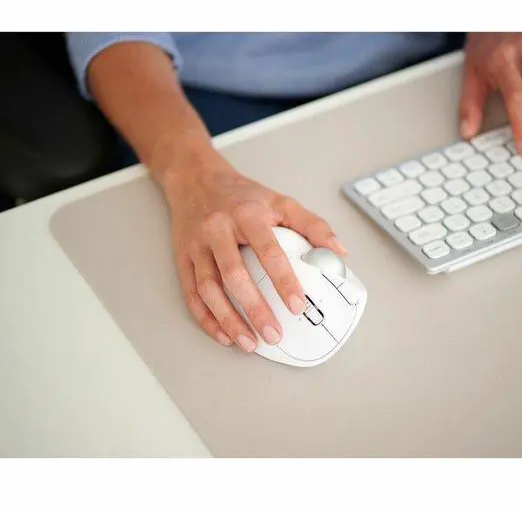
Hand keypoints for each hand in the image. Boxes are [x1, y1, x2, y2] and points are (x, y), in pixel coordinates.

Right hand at [163, 148, 346, 352]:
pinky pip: (191, 293)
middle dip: (254, 309)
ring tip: (249, 342)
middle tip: (274, 334)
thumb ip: (312, 225)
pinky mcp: (183, 258)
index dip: (283, 280)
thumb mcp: (280, 201)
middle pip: (234, 275)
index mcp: (247, 214)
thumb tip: (338, 252)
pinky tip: (223, 334)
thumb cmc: (242, 195)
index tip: (297, 305)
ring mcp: (197, 246)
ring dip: (228, 320)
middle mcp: (218, 229)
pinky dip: (206, 318)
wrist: (195, 180)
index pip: (268, 251)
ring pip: (209, 289)